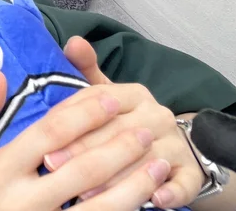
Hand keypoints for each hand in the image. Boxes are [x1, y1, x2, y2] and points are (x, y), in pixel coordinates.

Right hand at [0, 70, 172, 210]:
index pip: (50, 134)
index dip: (85, 113)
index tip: (112, 96)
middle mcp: (25, 202)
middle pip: (84, 170)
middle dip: (120, 146)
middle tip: (146, 128)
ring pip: (100, 208)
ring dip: (134, 185)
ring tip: (159, 164)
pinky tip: (145, 202)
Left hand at [48, 37, 202, 208]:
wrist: (175, 147)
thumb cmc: (126, 122)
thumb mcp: (106, 96)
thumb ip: (86, 69)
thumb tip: (73, 41)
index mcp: (135, 94)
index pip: (100, 104)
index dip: (70, 122)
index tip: (43, 140)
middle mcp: (159, 115)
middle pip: (117, 133)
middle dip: (82, 152)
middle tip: (53, 167)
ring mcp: (178, 144)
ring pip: (144, 162)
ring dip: (115, 179)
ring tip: (85, 193)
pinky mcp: (193, 172)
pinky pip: (184, 184)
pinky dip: (170, 193)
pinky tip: (154, 201)